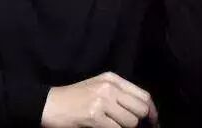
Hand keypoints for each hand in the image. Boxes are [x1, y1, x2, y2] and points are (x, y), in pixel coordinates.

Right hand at [41, 71, 158, 127]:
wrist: (49, 104)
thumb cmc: (74, 98)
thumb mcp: (97, 87)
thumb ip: (120, 94)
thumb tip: (145, 112)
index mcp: (111, 78)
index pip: (143, 95)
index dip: (152, 111)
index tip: (152, 122)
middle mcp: (108, 87)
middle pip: (141, 109)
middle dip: (139, 122)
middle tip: (130, 126)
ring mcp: (101, 101)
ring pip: (131, 122)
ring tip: (111, 125)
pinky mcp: (94, 116)